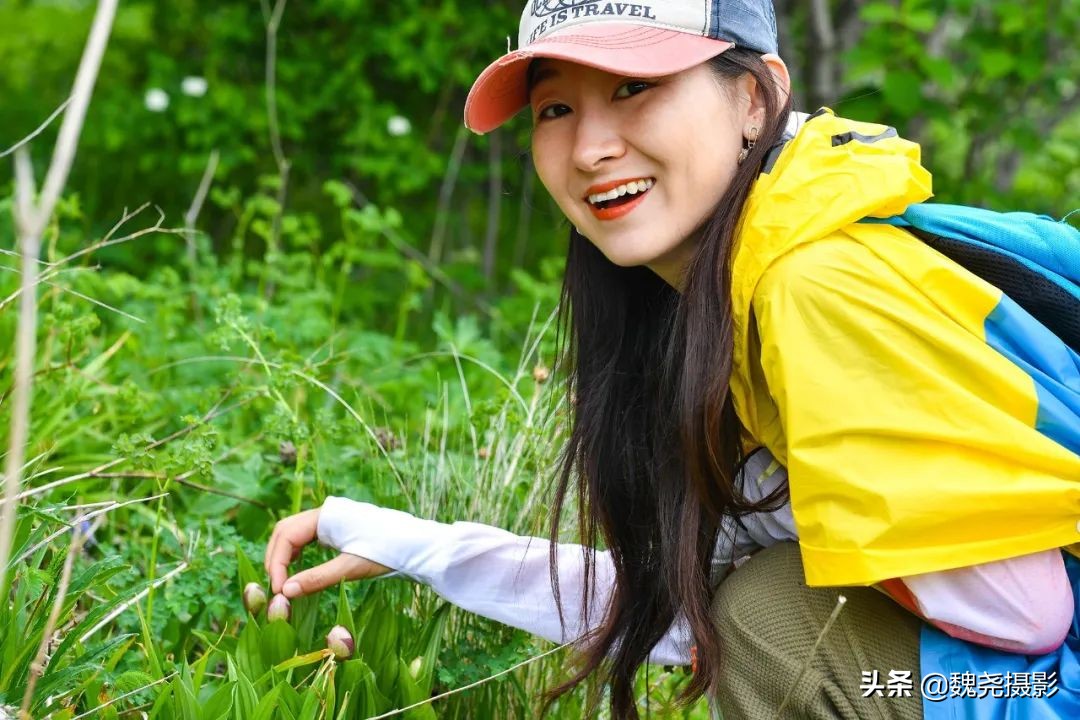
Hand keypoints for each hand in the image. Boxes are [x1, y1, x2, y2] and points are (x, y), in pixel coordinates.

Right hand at [264, 507, 391, 598]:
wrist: (415, 544)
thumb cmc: (387, 552)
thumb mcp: (351, 568)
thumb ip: (317, 579)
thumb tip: (286, 592)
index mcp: (325, 515)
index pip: (286, 536)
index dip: (277, 564)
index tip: (279, 591)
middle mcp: (324, 513)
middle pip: (284, 531)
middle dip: (276, 558)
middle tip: (277, 588)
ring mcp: (329, 519)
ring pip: (292, 533)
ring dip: (283, 555)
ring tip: (283, 581)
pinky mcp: (336, 528)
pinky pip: (306, 536)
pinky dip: (295, 552)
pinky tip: (296, 568)